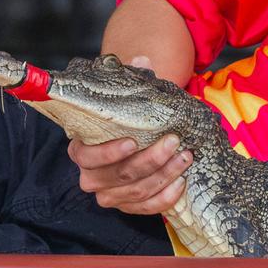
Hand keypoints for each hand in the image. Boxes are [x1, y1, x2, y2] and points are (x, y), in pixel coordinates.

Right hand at [67, 56, 192, 214]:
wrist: (141, 134)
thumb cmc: (132, 116)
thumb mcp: (132, 95)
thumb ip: (135, 77)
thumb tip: (142, 58)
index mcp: (82, 147)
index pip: (86, 156)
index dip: (108, 153)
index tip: (133, 142)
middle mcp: (91, 176)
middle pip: (118, 176)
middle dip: (150, 160)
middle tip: (174, 142)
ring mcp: (109, 194)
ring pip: (135, 193)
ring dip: (163, 176)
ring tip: (185, 156)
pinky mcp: (128, 206)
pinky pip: (146, 209)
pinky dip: (164, 198)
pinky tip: (181, 183)